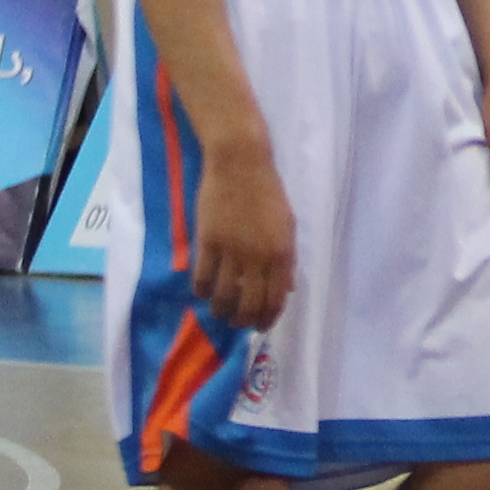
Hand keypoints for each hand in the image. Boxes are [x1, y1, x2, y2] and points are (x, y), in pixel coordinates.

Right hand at [188, 134, 297, 330]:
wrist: (240, 164)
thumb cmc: (267, 192)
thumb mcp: (287, 225)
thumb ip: (288, 260)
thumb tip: (287, 289)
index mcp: (282, 253)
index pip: (276, 298)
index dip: (268, 318)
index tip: (261, 326)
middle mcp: (258, 258)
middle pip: (249, 304)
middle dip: (244, 321)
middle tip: (238, 324)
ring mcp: (231, 251)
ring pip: (223, 296)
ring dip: (221, 311)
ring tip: (220, 313)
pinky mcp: (207, 242)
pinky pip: (202, 278)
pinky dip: (202, 291)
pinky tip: (203, 293)